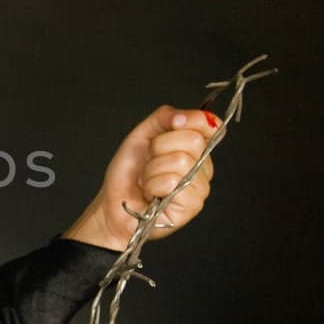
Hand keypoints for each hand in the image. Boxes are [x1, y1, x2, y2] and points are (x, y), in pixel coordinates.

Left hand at [62, 105, 216, 250]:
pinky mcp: (191, 205)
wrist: (113, 204)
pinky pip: (172, 182)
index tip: (174, 124)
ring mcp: (199, 187)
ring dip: (152, 170)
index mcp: (195, 148)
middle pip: (193, 139)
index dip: (193, 119)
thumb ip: (165, 117)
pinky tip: (151, 194)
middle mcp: (202, 167)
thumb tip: (183, 117)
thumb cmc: (129, 173)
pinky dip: (152, 185)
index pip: (210, 125)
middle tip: (149, 161)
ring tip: (148, 180)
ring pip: (180, 161)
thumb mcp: (143, 135)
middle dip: (159, 147)